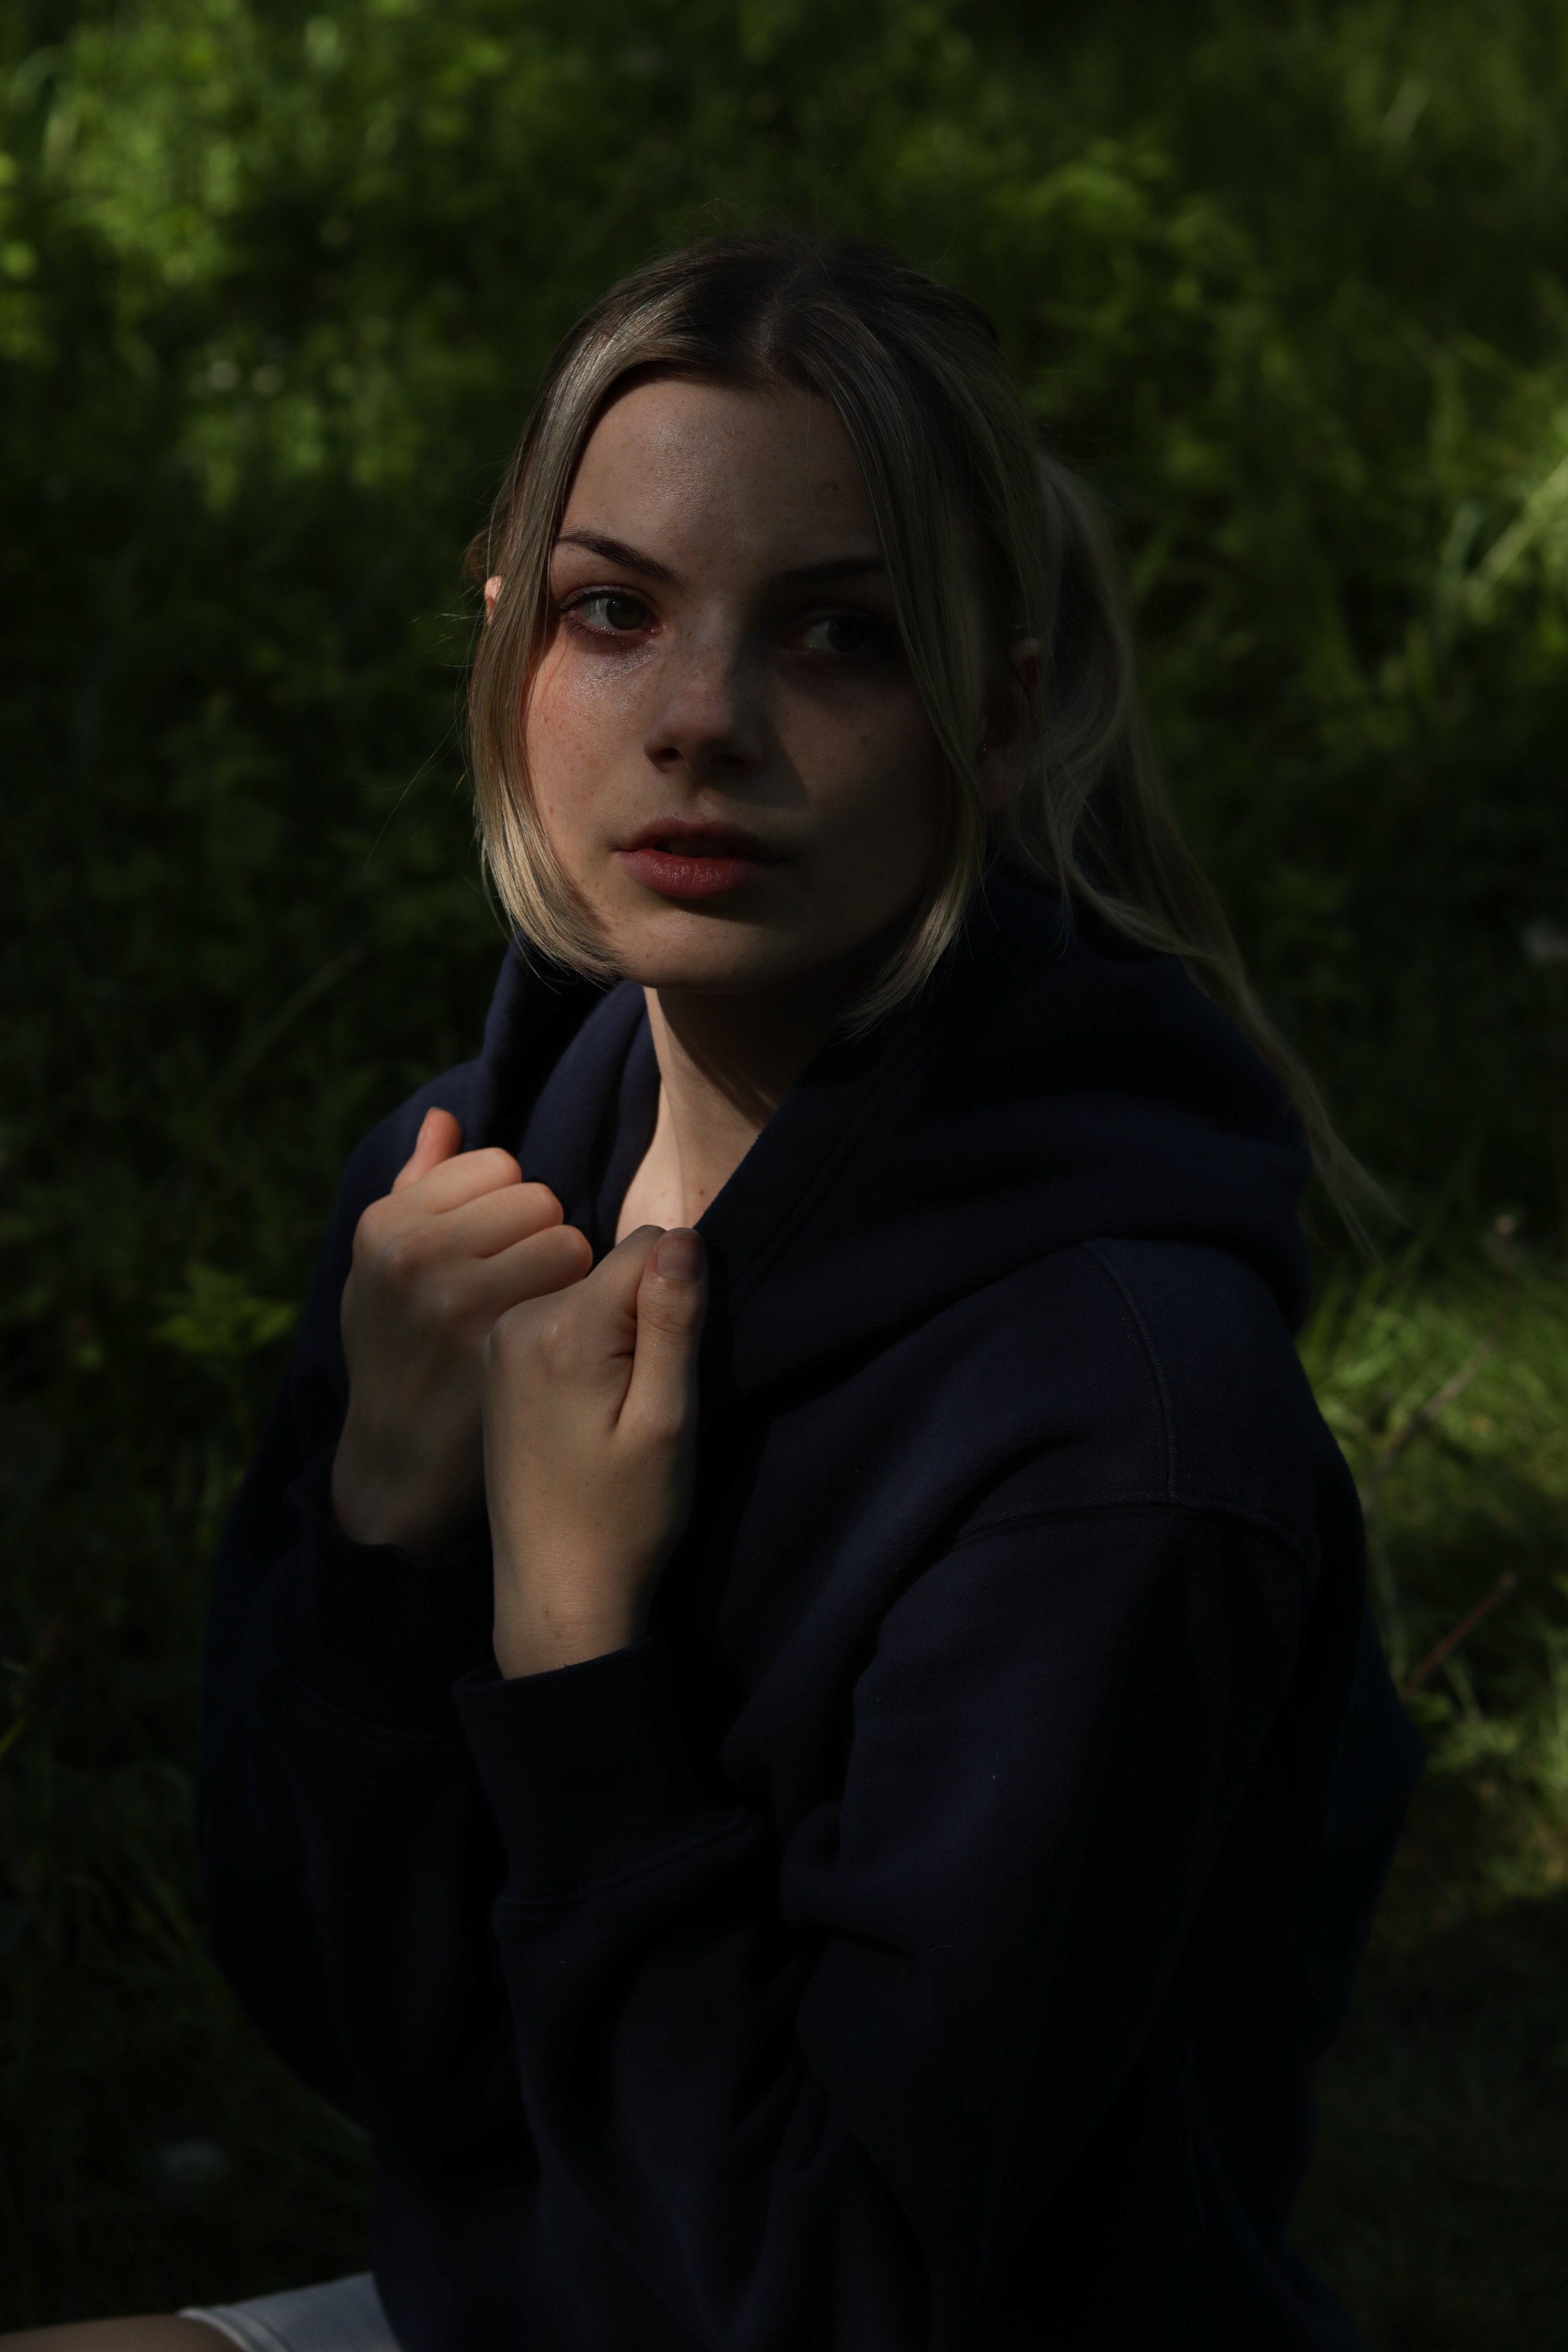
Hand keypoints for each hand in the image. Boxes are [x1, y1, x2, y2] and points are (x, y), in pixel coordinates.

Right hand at [332, 1108, 592, 1553]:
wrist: (397, 1470)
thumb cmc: (401, 1357)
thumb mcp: (383, 1271)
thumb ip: (417, 1187)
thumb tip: (447, 1116)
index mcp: (384, 1223)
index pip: (498, 1166)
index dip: (508, 1213)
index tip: (491, 1259)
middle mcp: (413, 1251)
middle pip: (540, 1197)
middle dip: (540, 1239)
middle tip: (517, 1294)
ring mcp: (454, 1295)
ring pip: (567, 1238)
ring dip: (566, 1277)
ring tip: (535, 1318)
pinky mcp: (501, 1339)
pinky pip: (581, 1287)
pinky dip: (581, 1312)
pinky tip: (554, 1348)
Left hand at [483, 1226, 707, 1676]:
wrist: (556, 1591)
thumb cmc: (623, 1517)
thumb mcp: (667, 1420)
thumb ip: (674, 1321)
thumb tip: (682, 1234)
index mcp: (562, 1328)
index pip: (650, 1245)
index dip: (684, 1294)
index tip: (674, 1365)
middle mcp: (517, 1321)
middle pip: (613, 1264)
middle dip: (648, 1310)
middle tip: (646, 1397)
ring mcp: (500, 1342)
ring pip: (588, 1290)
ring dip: (619, 1330)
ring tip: (615, 1411)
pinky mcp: (497, 1364)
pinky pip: (560, 1318)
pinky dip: (589, 1345)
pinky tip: (588, 1412)